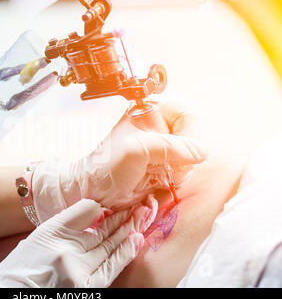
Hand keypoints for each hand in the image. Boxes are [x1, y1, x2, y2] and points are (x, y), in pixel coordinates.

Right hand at [0, 197, 157, 287]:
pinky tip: (136, 240)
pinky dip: (125, 253)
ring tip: (142, 218)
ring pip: (110, 245)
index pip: (83, 211)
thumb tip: (93, 213)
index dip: (101, 206)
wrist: (13, 294)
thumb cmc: (21, 269)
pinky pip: (111, 267)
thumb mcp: (36, 239)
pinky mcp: (86, 288)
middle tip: (138, 206)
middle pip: (102, 228)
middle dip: (121, 217)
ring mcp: (79, 271)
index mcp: (51, 234)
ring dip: (128, 230)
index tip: (111, 203)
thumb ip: (63, 226)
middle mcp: (67, 250)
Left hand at [32, 100, 206, 220]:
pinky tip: (158, 182)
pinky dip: (176, 179)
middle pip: (195, 136)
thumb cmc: (108, 165)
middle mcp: (160, 125)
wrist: (95, 188)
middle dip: (184, 157)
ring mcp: (164, 145)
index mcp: (151, 110)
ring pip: (192, 156)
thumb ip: (169, 148)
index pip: (189, 114)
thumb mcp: (136, 152)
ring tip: (157, 175)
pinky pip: (185, 169)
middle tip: (165, 168)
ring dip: (180, 170)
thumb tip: (202, 151)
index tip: (179, 152)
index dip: (189, 134)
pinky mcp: (164, 163)